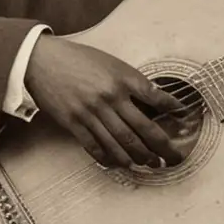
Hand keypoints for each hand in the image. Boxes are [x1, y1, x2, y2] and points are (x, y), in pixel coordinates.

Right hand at [26, 35, 186, 169]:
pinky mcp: (73, 123)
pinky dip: (109, 158)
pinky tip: (118, 163)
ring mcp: (90, 112)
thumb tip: (152, 99)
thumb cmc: (77, 59)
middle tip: (173, 158)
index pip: (154, 97)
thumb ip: (130, 81)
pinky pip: (95, 147)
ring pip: (120, 143)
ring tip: (150, 164)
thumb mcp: (110, 62)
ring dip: (138, 157)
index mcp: (121, 79)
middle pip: (141, 129)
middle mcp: (109, 97)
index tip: (183, 117)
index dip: (171, 108)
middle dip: (161, 147)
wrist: (41, 60)